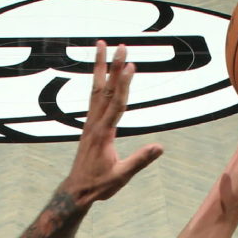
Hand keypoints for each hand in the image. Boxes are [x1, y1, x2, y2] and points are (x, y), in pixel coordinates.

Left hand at [62, 41, 163, 203]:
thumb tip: (160, 147)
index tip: (130, 65)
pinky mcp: (88, 126)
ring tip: (102, 47)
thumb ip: (140, 160)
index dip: (124, 84)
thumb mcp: (121, 176)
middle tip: (119, 46)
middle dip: (113, 67)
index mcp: (104, 134)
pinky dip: (97, 83)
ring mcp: (90, 123)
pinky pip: (93, 99)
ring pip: (96, 90)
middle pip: (106, 90)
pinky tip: (99, 73)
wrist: (77, 190)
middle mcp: (95, 124)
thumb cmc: (99, 184)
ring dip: (100, 68)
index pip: (117, 104)